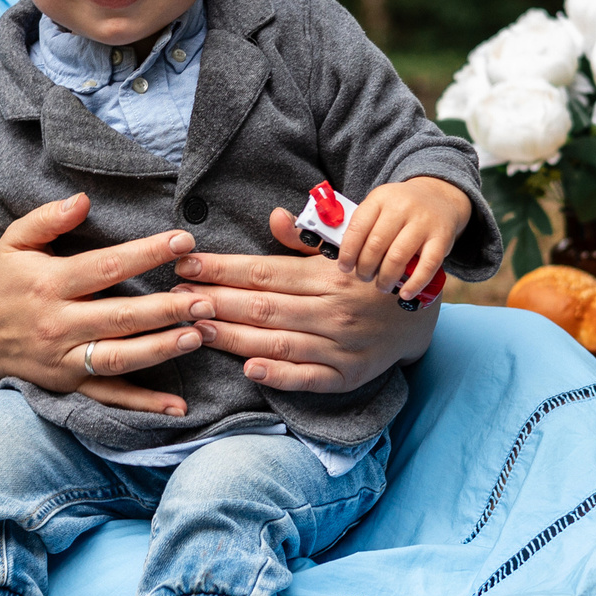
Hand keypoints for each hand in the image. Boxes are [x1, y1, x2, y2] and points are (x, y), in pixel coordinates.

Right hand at [0, 193, 202, 417]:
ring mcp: (64, 359)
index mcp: (48, 284)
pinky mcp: (69, 384)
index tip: (183, 242)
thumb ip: (47, 218)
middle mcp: (57, 324)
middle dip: (165, 309)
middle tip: (206, 300)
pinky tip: (178, 406)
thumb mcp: (14, 243)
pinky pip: (110, 396)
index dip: (146, 254)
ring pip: (118, 357)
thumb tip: (84, 199)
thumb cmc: (2, 283)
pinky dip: (144, 404)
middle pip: (119, 317)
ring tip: (198, 336)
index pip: (105, 267)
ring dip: (161, 349)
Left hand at [171, 209, 442, 395]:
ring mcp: (340, 345)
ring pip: (278, 341)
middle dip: (215, 301)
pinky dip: (279, 375)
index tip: (186, 265)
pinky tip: (248, 368)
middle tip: (175, 299)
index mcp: (327, 274)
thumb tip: (274, 217)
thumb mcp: (345, 246)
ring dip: (233, 337)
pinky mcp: (346, 374)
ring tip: (195, 329)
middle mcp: (332, 309)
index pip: (264, 271)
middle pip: (263, 306)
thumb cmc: (368, 274)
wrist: (420, 313)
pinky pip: (308, 377)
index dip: (222, 268)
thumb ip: (305, 237)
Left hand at [336, 176, 470, 297]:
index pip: (358, 227)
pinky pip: (427, 266)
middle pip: (376, 244)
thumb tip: (346, 258)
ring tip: (382, 286)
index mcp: (380, 198)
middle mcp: (402, 207)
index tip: (345, 267)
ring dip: (386, 278)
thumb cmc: (400, 209)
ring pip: (398, 257)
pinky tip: (405, 293)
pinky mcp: (442, 238)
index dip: (348, 252)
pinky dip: (414, 284)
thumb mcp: (379, 206)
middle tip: (364, 277)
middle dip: (365, 268)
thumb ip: (364, 226)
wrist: (437, 197)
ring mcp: (423, 222)